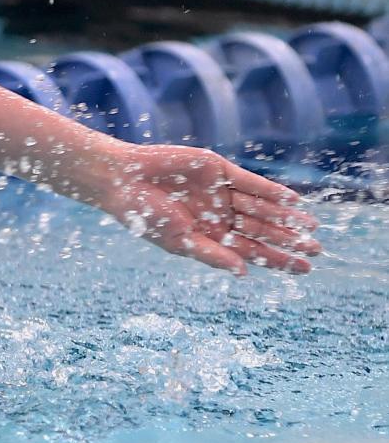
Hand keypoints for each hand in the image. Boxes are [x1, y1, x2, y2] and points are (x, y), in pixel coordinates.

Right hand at [91, 144, 320, 274]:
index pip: (251, 251)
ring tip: (311, 227)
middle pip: (262, 230)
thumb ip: (213, 255)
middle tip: (317, 249)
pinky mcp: (218, 170)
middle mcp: (219, 215)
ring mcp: (220, 192)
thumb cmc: (145, 216)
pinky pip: (251, 182)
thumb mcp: (180, 242)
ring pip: (261, 207)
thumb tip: (245, 272)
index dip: (278, 260)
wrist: (125, 181)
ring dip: (285, 217)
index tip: (303, 269)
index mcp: (209, 237)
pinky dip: (271, 191)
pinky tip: (293, 201)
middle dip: (288, 240)